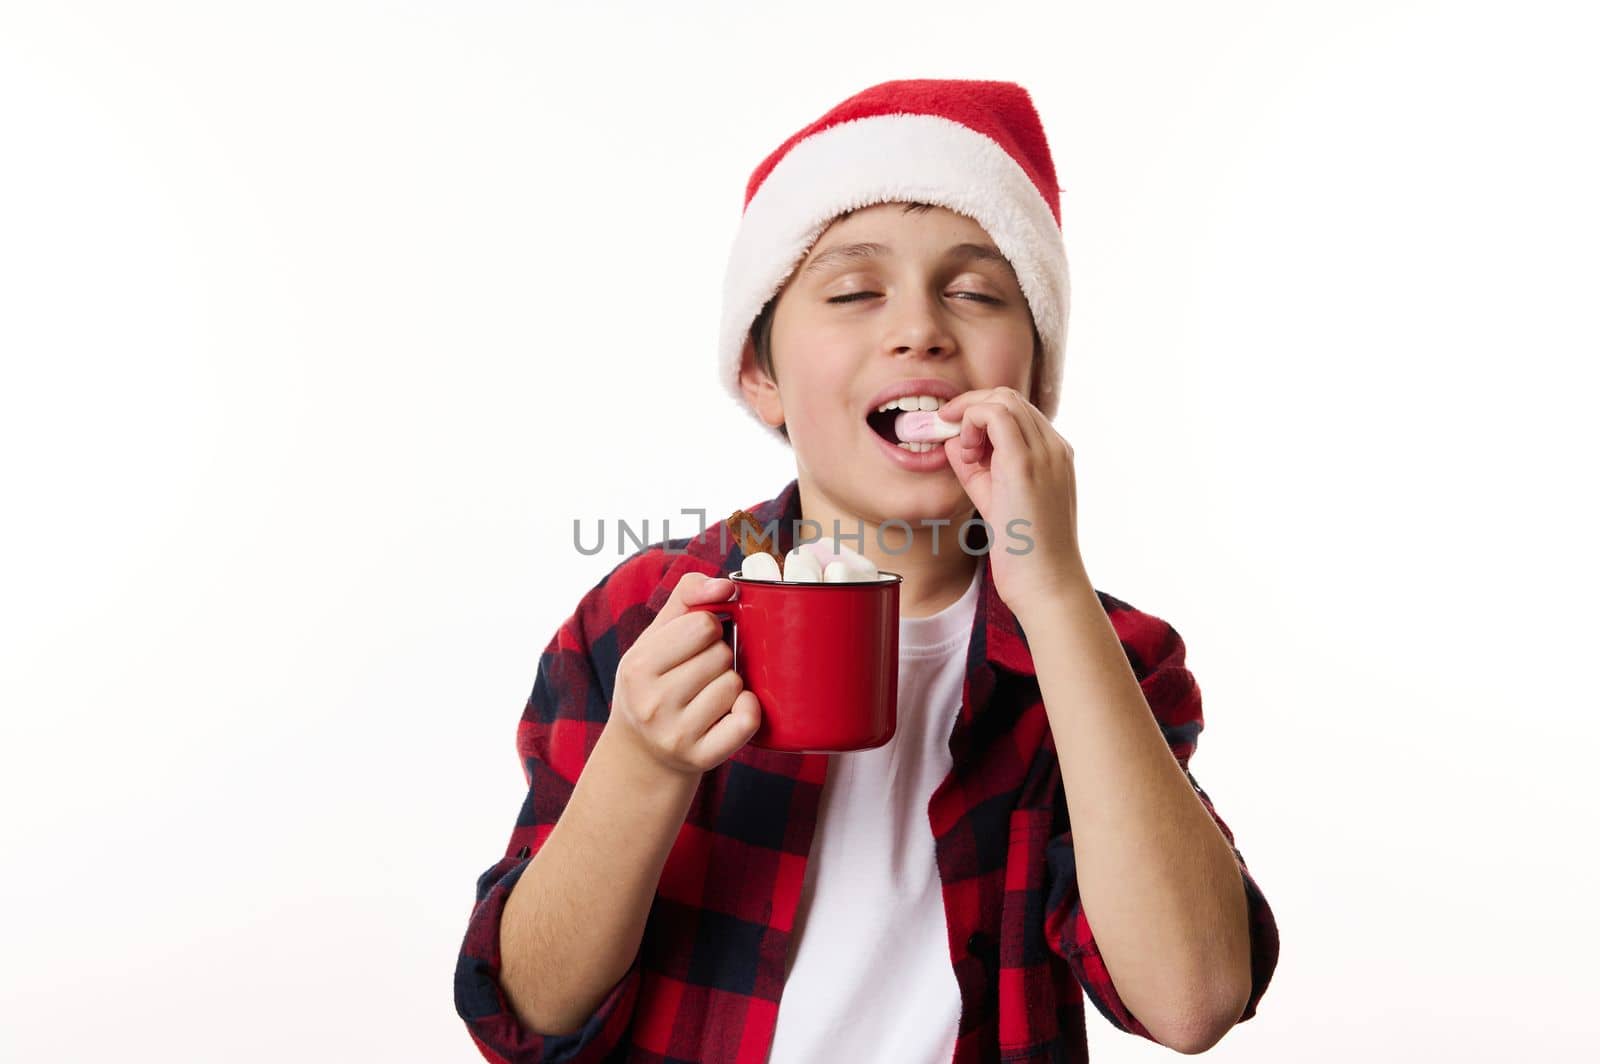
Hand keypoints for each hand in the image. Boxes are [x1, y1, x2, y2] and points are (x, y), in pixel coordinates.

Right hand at [608, 572, 762, 777]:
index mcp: (637, 666)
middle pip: (721, 654)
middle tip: (700, 673)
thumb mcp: (655, 637)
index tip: (696, 642)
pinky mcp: (700, 757)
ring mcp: (675, 734)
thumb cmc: (655, 682)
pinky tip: (731, 711)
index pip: (703, 624)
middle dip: (719, 657)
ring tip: (708, 694)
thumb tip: (726, 585)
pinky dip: (747, 710)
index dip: (709, 627)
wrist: (642, 753)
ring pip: (735, 684)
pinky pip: (747, 720)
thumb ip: (687, 596)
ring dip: (730, 684)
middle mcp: (652, 703)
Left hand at [938, 386, 1091, 618]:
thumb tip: (952, 439)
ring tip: (963, 451)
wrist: (1047, 585)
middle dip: (970, 407)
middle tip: (948, 433)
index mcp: (1054, 455)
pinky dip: (971, 422)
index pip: (1016, 411)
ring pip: (1002, 398)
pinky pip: (995, 414)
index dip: (980, 415)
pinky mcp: (1025, 464)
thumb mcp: (994, 499)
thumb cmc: (1024, 551)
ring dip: (970, 415)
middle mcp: (1055, 447)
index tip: (959, 439)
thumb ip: (976, 467)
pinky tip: (966, 453)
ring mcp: (1045, 453)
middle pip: (1008, 396)